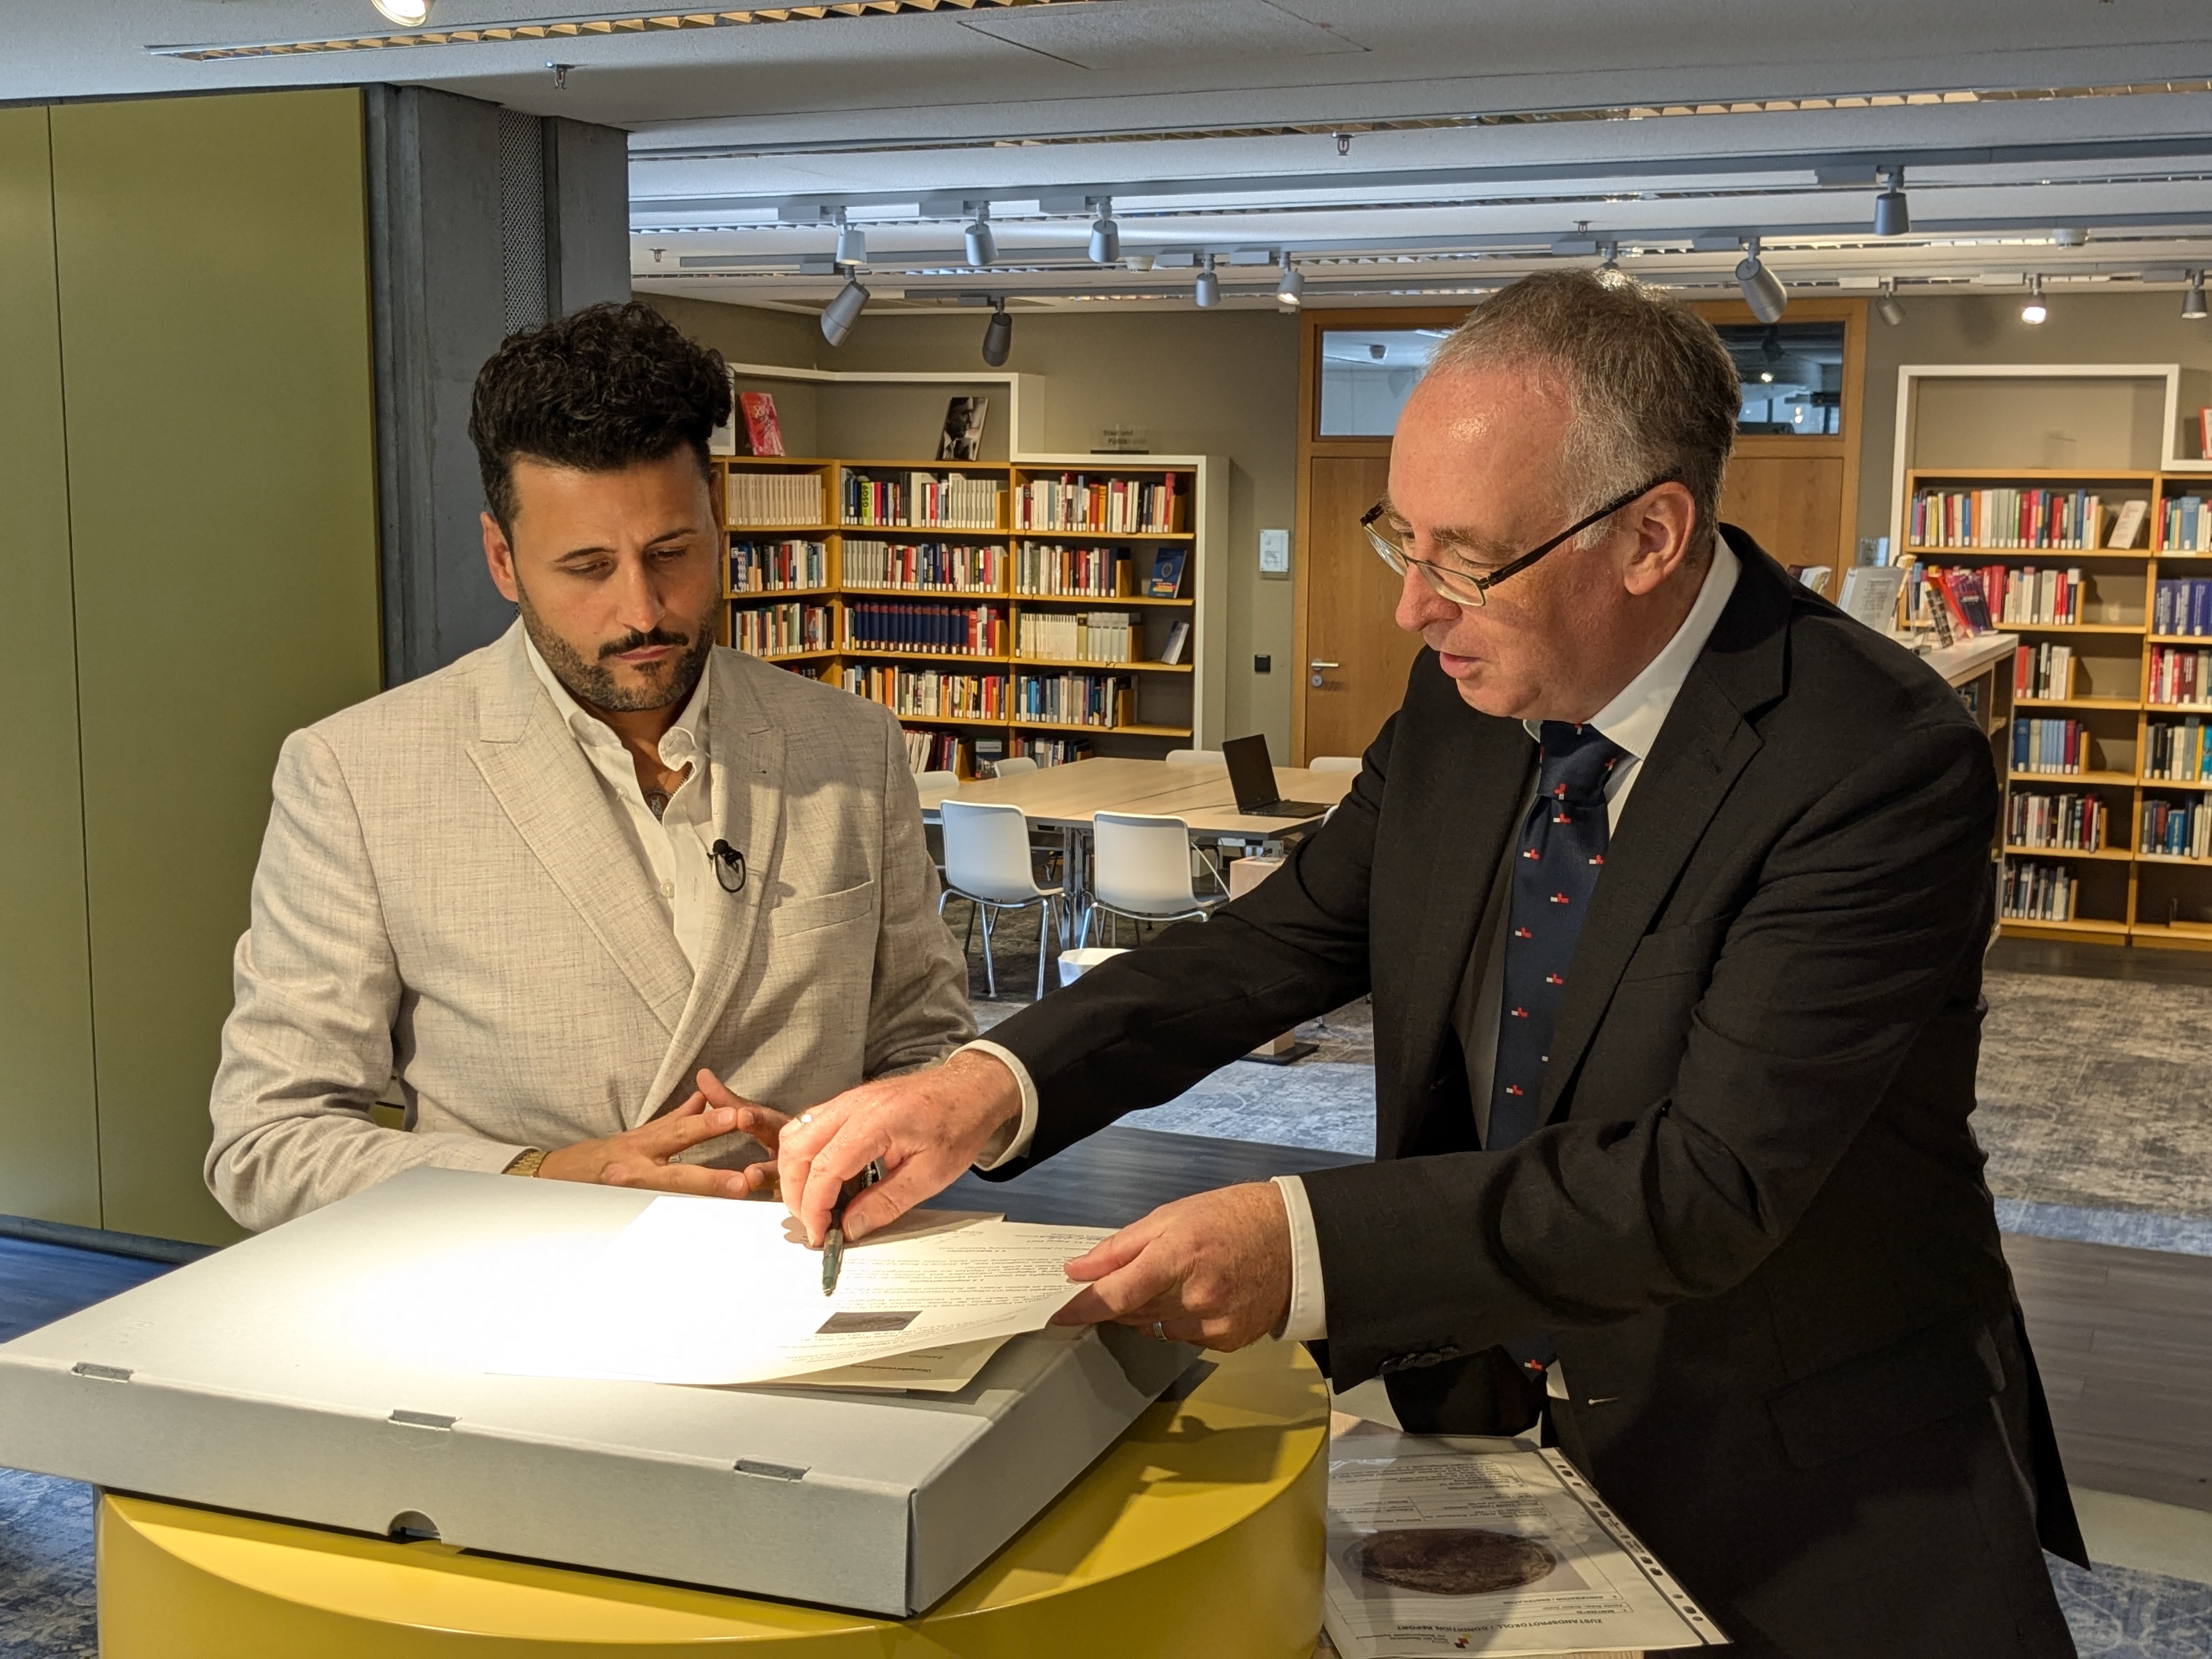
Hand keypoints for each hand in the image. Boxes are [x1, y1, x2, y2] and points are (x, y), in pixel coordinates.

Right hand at [537, 1070, 784, 1196]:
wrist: (555, 1181)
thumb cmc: (599, 1157)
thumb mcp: (636, 1136)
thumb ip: (673, 1120)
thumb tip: (702, 1099)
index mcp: (641, 1147)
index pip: (678, 1132)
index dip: (707, 1124)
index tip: (736, 1115)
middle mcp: (635, 1173)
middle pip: (677, 1175)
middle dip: (711, 1178)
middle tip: (744, 1181)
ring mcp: (630, 1199)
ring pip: (670, 1204)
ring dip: (702, 1206)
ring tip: (731, 1206)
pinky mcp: (625, 1216)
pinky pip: (657, 1218)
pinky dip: (680, 1220)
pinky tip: (704, 1227)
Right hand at [775, 1050, 1022, 1245]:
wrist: (971, 1089)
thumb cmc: (958, 1125)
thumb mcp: (931, 1174)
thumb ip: (887, 1202)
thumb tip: (850, 1227)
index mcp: (875, 1121)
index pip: (825, 1167)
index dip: (815, 1206)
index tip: (819, 1234)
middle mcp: (852, 1105)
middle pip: (798, 1149)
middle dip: (796, 1192)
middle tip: (813, 1223)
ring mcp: (847, 1100)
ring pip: (796, 1135)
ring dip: (796, 1173)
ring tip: (814, 1204)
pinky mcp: (847, 1102)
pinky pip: (809, 1127)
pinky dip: (806, 1156)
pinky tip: (824, 1178)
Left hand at [1051, 1184, 1291, 1351]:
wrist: (1295, 1240)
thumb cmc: (1234, 1218)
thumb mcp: (1171, 1216)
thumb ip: (1120, 1247)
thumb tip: (1078, 1269)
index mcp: (1178, 1256)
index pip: (1116, 1294)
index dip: (1082, 1308)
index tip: (1058, 1315)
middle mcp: (1196, 1296)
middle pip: (1131, 1313)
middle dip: (1118, 1300)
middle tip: (1125, 1279)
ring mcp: (1214, 1323)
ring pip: (1156, 1328)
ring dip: (1149, 1311)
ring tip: (1174, 1279)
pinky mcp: (1228, 1341)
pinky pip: (1184, 1338)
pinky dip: (1179, 1321)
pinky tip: (1198, 1295)